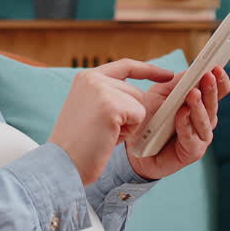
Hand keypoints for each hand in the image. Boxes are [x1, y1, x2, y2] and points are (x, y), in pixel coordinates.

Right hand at [48, 59, 174, 184]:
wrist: (62, 163)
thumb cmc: (78, 145)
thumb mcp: (90, 111)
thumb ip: (110, 97)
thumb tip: (141, 98)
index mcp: (86, 78)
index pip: (125, 66)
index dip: (148, 70)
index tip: (167, 75)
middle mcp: (93, 78)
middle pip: (136, 92)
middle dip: (130, 116)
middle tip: (104, 131)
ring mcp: (101, 90)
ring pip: (140, 105)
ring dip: (129, 125)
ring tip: (104, 134)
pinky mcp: (111, 105)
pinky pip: (139, 116)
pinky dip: (129, 132)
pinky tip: (108, 137)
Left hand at [127, 67, 229, 180]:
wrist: (136, 147)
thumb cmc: (150, 117)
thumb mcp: (161, 94)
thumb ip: (177, 83)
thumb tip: (192, 70)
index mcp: (201, 104)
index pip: (218, 91)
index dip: (220, 79)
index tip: (217, 67)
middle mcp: (205, 120)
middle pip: (213, 103)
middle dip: (210, 89)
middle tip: (208, 75)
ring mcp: (201, 137)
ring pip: (205, 120)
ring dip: (199, 106)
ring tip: (193, 93)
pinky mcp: (193, 152)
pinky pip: (191, 137)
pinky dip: (186, 124)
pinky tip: (182, 113)